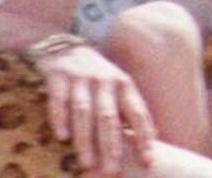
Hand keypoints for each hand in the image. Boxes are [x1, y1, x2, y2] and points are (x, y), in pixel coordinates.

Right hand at [30, 42, 157, 174]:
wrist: (63, 46)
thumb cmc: (96, 76)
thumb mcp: (118, 88)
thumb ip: (132, 111)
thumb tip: (154, 138)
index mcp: (124, 85)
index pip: (137, 112)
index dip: (143, 136)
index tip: (147, 161)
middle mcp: (104, 81)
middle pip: (108, 117)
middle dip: (111, 145)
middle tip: (112, 172)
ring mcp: (80, 77)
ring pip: (84, 111)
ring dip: (85, 139)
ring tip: (87, 163)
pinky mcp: (58, 75)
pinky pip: (59, 99)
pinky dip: (60, 118)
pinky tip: (62, 137)